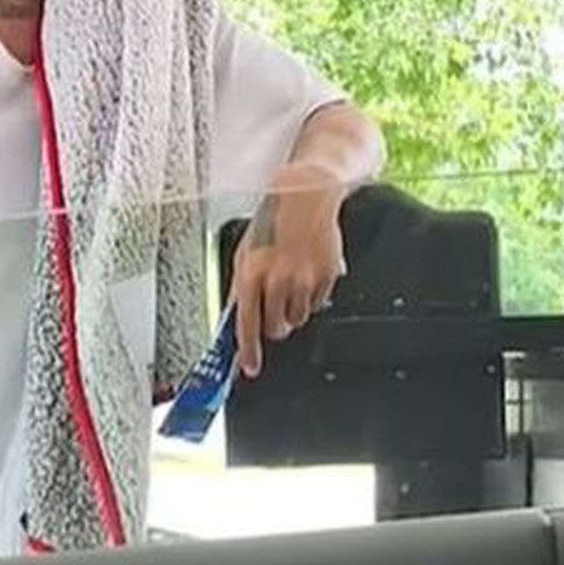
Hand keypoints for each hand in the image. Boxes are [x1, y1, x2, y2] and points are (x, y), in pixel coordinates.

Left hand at [230, 168, 345, 378]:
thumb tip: (238, 319)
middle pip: (275, 328)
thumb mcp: (246, 252)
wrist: (305, 197)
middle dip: (272, 325)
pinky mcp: (326, 277)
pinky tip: (305, 274)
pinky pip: (317, 304)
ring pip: (297, 319)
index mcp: (251, 273)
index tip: (250, 367)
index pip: (247, 325)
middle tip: (273, 311)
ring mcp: (304, 280)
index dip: (248, 351)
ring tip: (289, 283)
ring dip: (292, 310)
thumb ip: (242, 288)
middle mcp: (277, 280)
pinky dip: (310, 297)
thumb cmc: (272, 221)